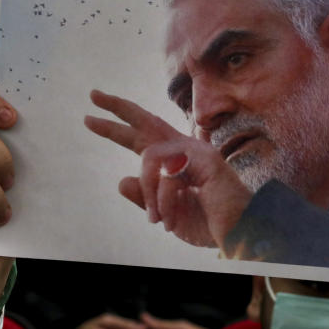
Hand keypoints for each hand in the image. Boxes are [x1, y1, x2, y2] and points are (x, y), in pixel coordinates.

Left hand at [84, 90, 251, 249]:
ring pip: (149, 157)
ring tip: (156, 220)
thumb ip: (146, 198)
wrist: (239, 233)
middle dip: (118, 108)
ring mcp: (196, 150)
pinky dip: (163, 199)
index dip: (117, 125)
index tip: (90, 117)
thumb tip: (121, 180)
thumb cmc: (208, 223)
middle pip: (146, 120)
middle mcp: (185, 148)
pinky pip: (166, 173)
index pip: (143, 136)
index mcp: (175, 161)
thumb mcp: (166, 214)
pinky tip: (170, 218)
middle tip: (93, 94)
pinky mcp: (205, 158)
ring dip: (148, 192)